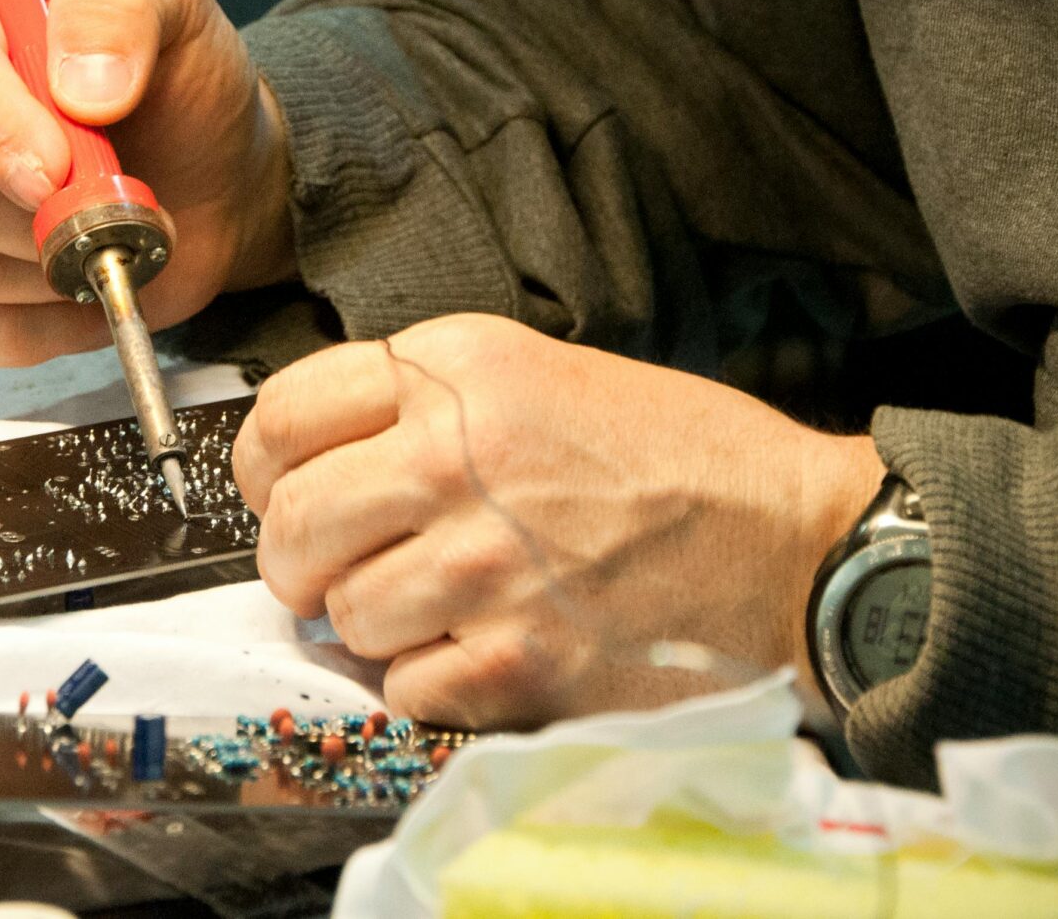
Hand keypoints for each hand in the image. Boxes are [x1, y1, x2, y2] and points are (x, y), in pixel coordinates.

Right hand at [0, 0, 295, 364]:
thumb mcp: (174, 5)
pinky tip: (81, 291)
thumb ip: (124, 5)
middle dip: (44, 218)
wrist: (204, 175)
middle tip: (120, 207)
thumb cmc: (177, 83)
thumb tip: (79, 82)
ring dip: (52, 273)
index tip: (60, 170)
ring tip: (110, 241)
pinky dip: (36, 327)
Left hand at [233, 315, 887, 727]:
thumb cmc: (678, 457)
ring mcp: (483, 564)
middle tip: (341, 567)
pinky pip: (404, 687)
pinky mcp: (516, 659)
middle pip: (289, 523)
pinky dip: (432, 682)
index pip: (281, 416)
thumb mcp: (542, 372)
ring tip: (439, 606)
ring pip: (341, 615)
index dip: (263, 467)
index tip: (282, 491)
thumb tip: (315, 463)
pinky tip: (486, 647)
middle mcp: (456, 457)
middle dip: (299, 558)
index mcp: (458, 371)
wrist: (794, 539)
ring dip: (374, 624)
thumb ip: (423, 404)